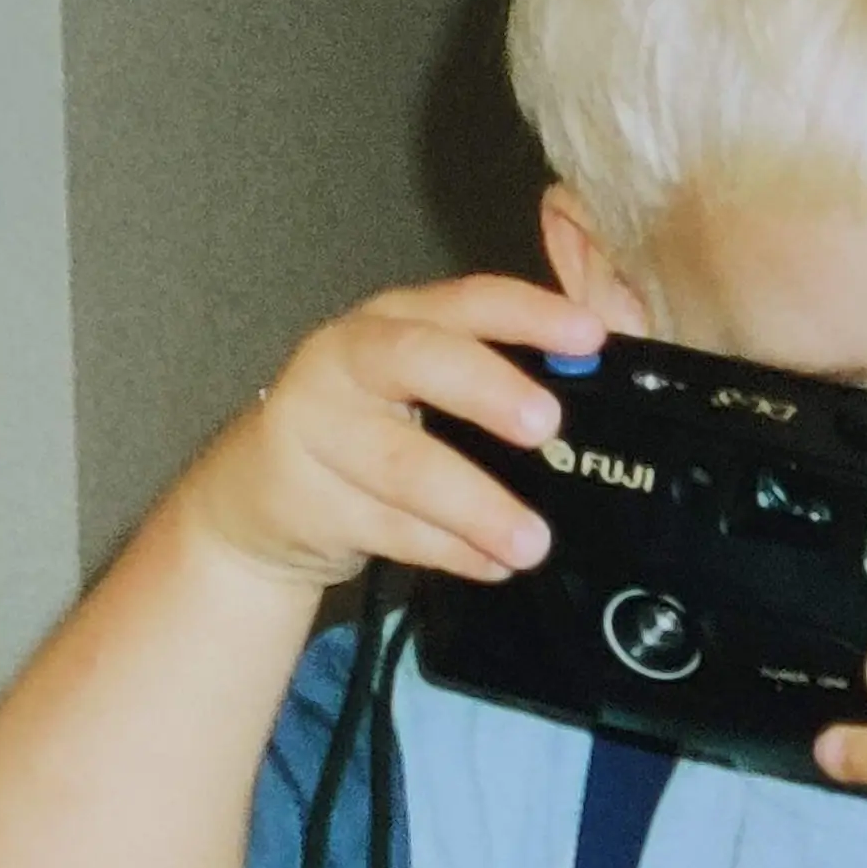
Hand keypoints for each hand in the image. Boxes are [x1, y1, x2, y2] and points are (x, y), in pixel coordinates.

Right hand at [179, 273, 608, 593]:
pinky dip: (446, 552)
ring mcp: (319, 427)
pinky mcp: (306, 497)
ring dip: (475, 504)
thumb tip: (606, 361)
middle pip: (419, 361)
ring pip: (404, 463)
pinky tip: (491, 566)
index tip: (591, 336)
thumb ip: (504, 372)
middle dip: (488, 389)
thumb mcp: (428, 387)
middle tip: (546, 425)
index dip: (529, 312)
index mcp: (397, 320)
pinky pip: (387, 529)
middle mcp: (350, 358)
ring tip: (533, 542)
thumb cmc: (371, 430)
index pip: (466, 302)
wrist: (260, 494)